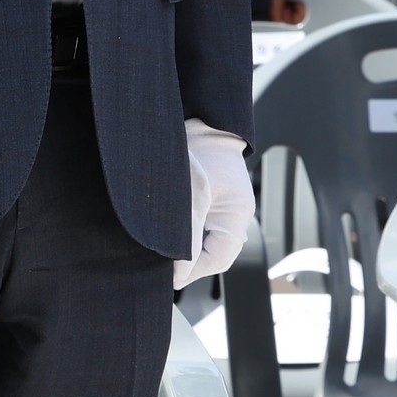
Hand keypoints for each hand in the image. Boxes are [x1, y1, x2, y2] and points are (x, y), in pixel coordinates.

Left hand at [174, 120, 255, 286]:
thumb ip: (188, 233)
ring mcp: (219, 207)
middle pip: (211, 254)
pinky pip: (196, 226)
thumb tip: (179, 271)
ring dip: (183, 248)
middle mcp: (232, 215)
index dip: (193, 271)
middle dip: (187, 263)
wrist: (198, 118)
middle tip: (160, 269)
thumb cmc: (199, 148)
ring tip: (158, 252)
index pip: (218, 259)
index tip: (169, 278)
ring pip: (202, 242)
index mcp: (237, 215)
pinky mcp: (205, 200)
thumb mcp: (193, 193)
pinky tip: (161, 232)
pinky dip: (181, 233)